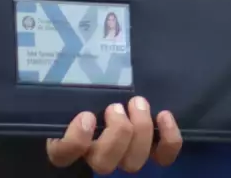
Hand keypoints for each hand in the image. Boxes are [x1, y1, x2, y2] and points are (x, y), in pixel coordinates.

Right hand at [46, 96, 183, 173]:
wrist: (117, 87)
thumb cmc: (90, 85)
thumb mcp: (78, 83)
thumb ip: (73, 85)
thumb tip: (70, 68)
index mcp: (71, 140)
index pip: (63, 155)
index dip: (75, 141)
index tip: (87, 115)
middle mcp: (95, 154)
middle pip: (104, 163)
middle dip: (117, 133)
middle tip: (116, 106)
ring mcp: (124, 155)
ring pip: (132, 162)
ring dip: (140, 131)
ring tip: (138, 103)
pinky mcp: (149, 150)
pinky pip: (163, 158)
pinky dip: (168, 139)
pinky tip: (163, 115)